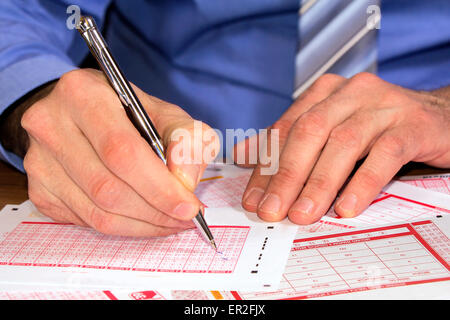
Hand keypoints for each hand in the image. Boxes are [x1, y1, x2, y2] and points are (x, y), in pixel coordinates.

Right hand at [21, 69, 218, 236]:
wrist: (87, 115)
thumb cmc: (131, 115)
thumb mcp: (168, 115)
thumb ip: (188, 141)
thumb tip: (185, 182)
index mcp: (83, 93)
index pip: (121, 151)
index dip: (159, 186)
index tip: (188, 206)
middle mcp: (50, 124)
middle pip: (108, 188)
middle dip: (155, 211)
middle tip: (184, 217)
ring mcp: (39, 160)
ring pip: (97, 212)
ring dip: (142, 224)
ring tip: (170, 219)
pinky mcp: (39, 189)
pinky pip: (86, 221)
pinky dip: (123, 227)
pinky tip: (143, 218)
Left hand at [237, 72, 449, 223]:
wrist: (439, 116)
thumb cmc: (376, 127)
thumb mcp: (330, 129)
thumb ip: (288, 140)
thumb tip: (243, 155)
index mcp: (325, 92)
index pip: (286, 129)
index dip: (266, 164)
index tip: (253, 198)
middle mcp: (351, 93)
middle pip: (309, 133)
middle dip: (286, 176)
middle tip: (271, 210)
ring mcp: (384, 106)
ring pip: (343, 144)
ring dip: (318, 184)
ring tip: (302, 215)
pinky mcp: (413, 125)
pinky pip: (384, 155)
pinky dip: (362, 183)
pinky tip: (346, 208)